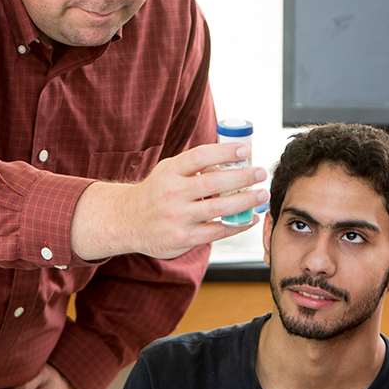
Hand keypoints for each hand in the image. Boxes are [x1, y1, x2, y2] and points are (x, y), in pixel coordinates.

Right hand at [72, 142, 268, 259]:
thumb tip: (231, 160)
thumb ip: (194, 166)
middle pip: (213, 183)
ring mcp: (178, 217)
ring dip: (245, 202)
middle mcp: (172, 193)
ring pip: (218, 209)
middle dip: (242, 177)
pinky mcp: (183, 238)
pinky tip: (249, 219)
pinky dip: (236, 225)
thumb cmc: (156, 192)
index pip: (199, 157)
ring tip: (261, 195)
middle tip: (261, 172)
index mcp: (170, 172)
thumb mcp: (168, 172)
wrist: (128, 221)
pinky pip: (216, 231)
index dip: (224, 152)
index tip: (245, 150)